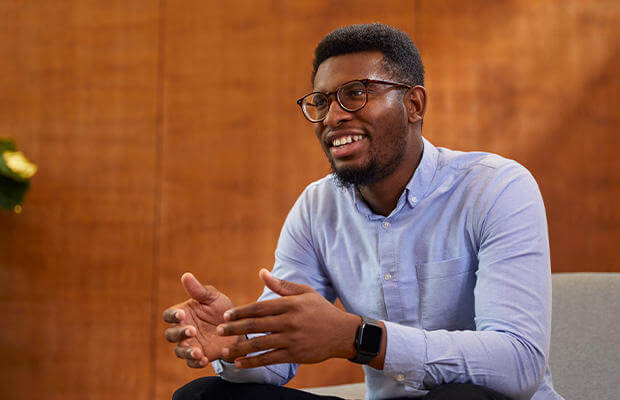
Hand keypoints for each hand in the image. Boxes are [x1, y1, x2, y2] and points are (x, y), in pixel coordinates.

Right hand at [163, 273, 240, 367]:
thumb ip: (199, 290)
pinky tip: (203, 360)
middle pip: (171, 334)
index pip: (169, 315)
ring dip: (186, 351)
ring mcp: (189, 344)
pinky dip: (195, 362)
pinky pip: (191, 363)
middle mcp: (182, 329)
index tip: (181, 315)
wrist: (238, 328)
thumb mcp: (213, 298)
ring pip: (179, 350)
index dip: (172, 316)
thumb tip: (186, 276)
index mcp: (183, 313)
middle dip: (179, 333)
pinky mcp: (199, 356)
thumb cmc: (221, 309)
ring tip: (197, 351)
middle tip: (192, 330)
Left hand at [216, 268, 360, 368]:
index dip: (241, 312)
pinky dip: (253, 362)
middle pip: (255, 325)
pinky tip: (240, 364)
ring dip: (239, 348)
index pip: (259, 307)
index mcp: (290, 304)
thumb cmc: (321, 310)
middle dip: (234, 329)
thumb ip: (282, 285)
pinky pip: (269, 359)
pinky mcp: (295, 355)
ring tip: (224, 351)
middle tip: (219, 331)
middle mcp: (289, 321)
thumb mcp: (305, 292)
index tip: (226, 315)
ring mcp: (291, 339)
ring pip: (259, 344)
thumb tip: (262, 272)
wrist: (342, 333)